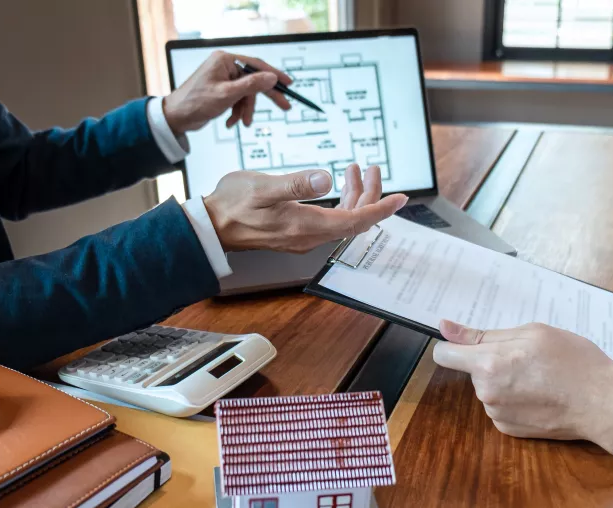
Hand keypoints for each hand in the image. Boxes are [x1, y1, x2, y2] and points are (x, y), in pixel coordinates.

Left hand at [163, 51, 292, 134]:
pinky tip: (230, 122)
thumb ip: (251, 85)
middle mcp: (225, 66)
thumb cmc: (196, 102)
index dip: (274, 75)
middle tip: (284, 106)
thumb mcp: (227, 94)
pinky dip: (237, 112)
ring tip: (242, 123)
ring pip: (246, 94)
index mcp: (225, 60)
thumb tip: (271, 77)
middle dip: (264, 97)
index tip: (288, 84)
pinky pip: (237, 100)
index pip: (256, 65)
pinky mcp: (221, 91)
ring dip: (245, 110)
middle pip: (253, 80)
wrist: (176, 117)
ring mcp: (223, 79)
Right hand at [203, 163, 406, 253]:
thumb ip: (296, 184)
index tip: (401, 198)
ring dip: (354, 195)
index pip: (356, 220)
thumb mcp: (263, 188)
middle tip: (372, 167)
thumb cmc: (232, 205)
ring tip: (356, 168)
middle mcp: (309, 235)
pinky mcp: (296, 230)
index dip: (381, 209)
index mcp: (307, 225)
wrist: (211, 226)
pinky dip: (339, 200)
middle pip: (354, 219)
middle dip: (369, 194)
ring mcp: (303, 234)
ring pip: (342, 217)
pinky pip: (328, 218)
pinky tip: (336, 184)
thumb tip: (325, 179)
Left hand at [432, 320, 612, 453]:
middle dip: (492, 362)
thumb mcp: (532, 333)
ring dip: (505, 381)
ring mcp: (496, 414)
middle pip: (473, 371)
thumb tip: (445, 328)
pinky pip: (500, 407)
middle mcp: (486, 392)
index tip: (466, 343)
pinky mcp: (508, 430)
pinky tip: (539, 396)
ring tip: (539, 377)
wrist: (603, 403)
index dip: (453, 345)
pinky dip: (514, 400)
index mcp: (489, 364)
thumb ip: (484, 334)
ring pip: (488, 389)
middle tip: (527, 357)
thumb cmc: (574, 362)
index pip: (444, 355)